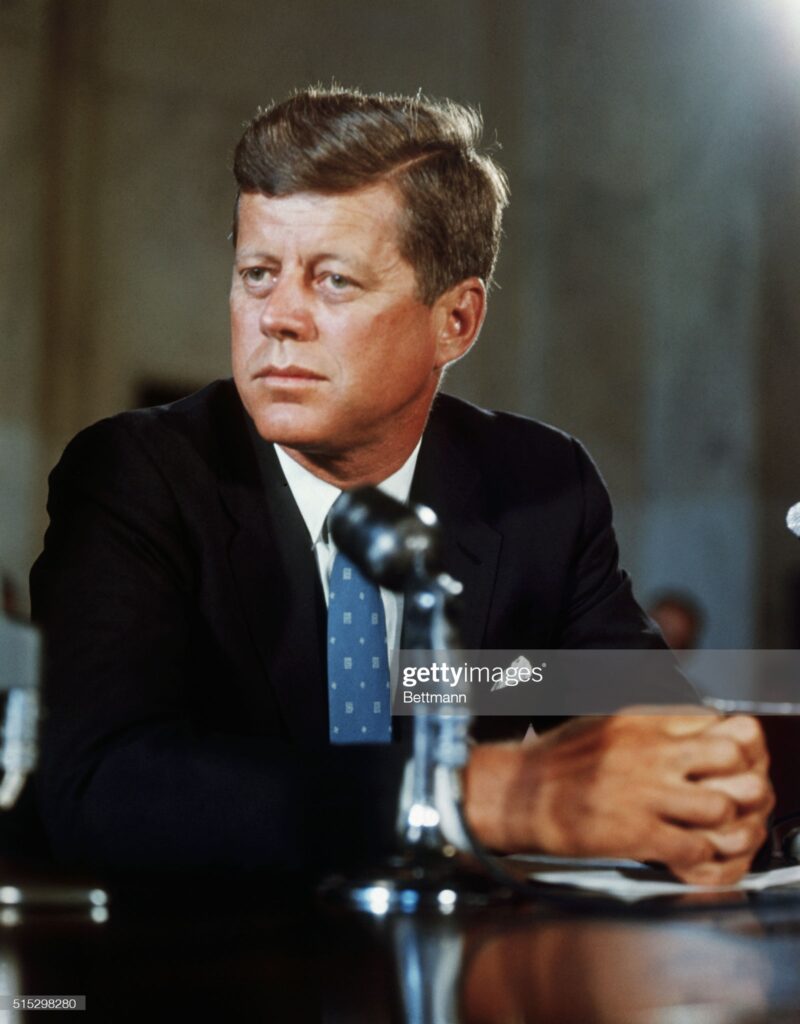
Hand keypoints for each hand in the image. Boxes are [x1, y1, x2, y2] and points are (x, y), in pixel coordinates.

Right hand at [464, 709, 772, 883]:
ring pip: (722, 806)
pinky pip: (694, 848)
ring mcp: (643, 793)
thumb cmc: (557, 763)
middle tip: (729, 796)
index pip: (718, 723)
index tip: (727, 764)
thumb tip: (692, 732)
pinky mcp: (634, 834)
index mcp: (642, 723)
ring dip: (724, 822)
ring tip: (708, 828)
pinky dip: (699, 855)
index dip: (735, 746)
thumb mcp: (605, 725)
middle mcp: (648, 752)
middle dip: (741, 779)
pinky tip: (682, 851)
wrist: (515, 794)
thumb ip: (651, 727)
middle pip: (733, 757)